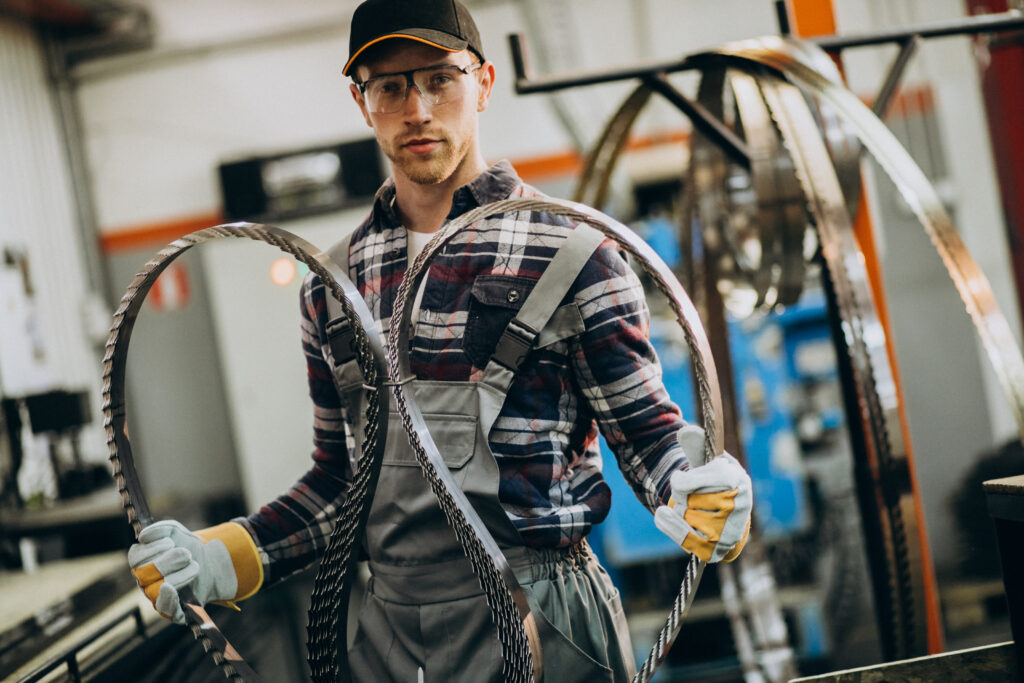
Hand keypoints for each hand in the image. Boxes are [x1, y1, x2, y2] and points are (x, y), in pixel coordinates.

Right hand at [127, 520, 262, 623]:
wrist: (213, 564)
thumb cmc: (190, 548)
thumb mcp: (178, 533)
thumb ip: (161, 529)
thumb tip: (143, 536)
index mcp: (143, 561)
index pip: (135, 557)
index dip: (152, 549)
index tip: (171, 542)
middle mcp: (145, 581)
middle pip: (144, 574)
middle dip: (167, 561)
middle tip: (187, 554)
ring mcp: (156, 596)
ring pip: (154, 590)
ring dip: (177, 575)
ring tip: (194, 565)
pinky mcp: (171, 609)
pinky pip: (163, 608)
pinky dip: (166, 598)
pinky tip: (170, 587)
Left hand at [654, 425, 752, 562]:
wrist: (729, 520)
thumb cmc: (717, 485)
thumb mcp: (710, 463)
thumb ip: (697, 446)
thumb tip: (686, 431)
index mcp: (738, 480)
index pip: (699, 480)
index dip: (684, 481)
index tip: (679, 479)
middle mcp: (738, 507)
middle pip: (689, 497)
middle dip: (682, 494)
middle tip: (690, 495)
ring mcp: (728, 531)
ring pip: (685, 514)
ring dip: (679, 508)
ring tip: (690, 507)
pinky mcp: (715, 550)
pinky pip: (685, 538)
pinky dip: (670, 525)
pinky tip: (662, 514)